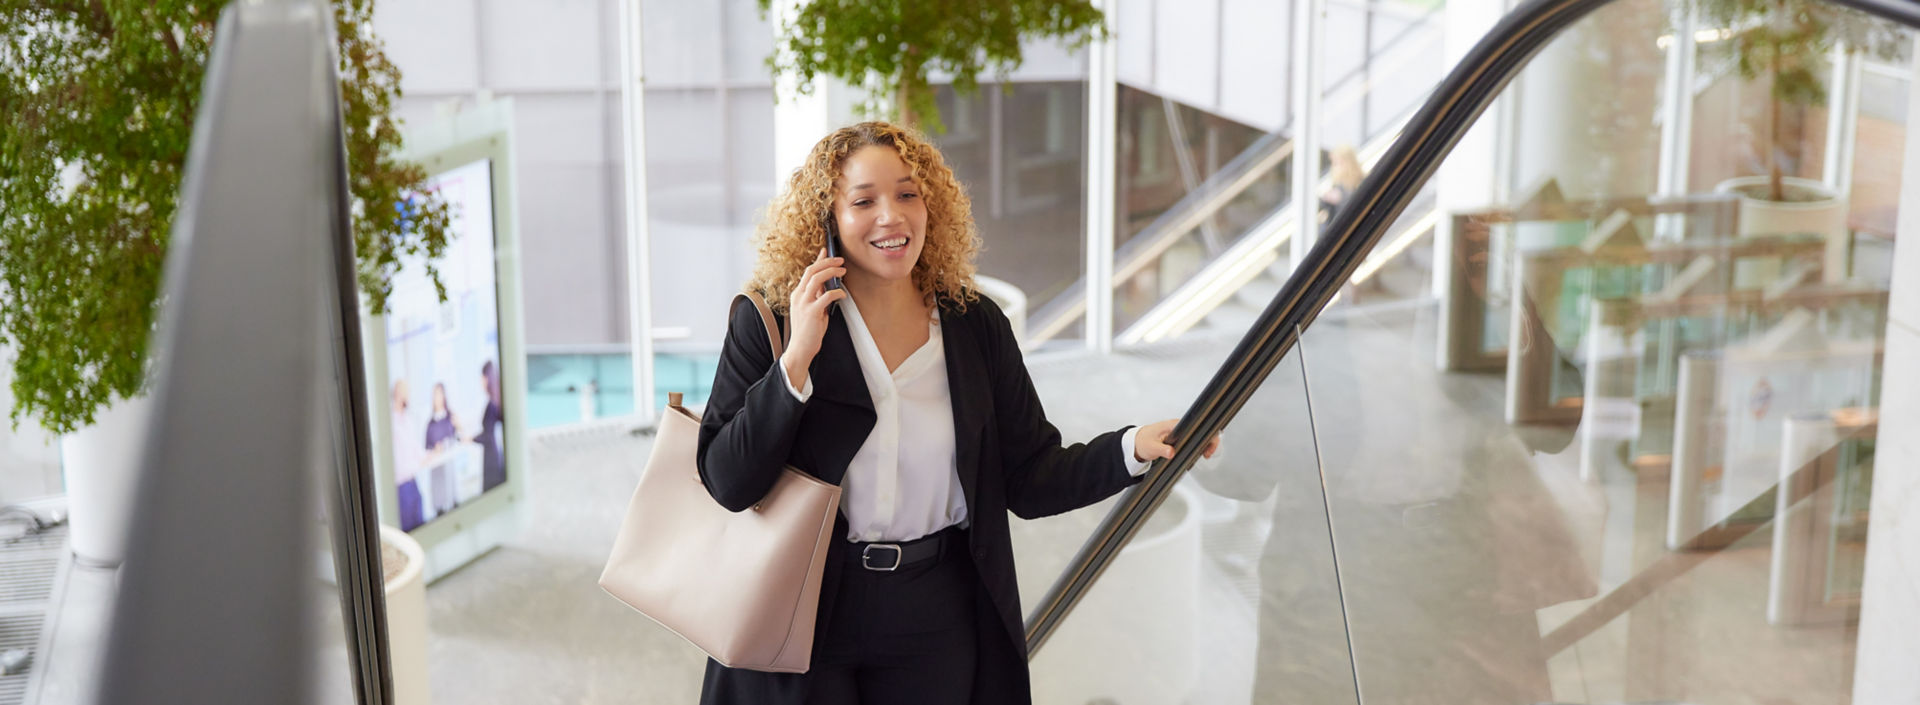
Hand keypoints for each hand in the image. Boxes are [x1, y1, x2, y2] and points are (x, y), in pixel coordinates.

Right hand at [781, 249, 847, 386]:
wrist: (800, 349)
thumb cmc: (808, 331)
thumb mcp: (812, 310)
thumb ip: (817, 297)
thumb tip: (828, 285)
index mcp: (798, 294)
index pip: (808, 271)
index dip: (818, 260)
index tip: (826, 251)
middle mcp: (798, 296)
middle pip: (811, 271)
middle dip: (827, 262)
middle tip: (840, 260)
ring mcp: (803, 303)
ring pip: (817, 279)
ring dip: (831, 272)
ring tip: (843, 271)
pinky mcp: (811, 312)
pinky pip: (826, 296)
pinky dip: (836, 292)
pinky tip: (842, 295)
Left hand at [1133, 418, 1221, 463]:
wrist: (1136, 443)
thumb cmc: (1142, 441)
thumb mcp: (1151, 447)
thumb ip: (1161, 450)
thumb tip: (1171, 452)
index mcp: (1173, 425)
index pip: (1196, 426)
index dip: (1205, 435)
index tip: (1207, 447)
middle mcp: (1178, 427)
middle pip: (1200, 431)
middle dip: (1208, 442)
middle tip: (1207, 454)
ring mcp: (1179, 433)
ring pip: (1198, 436)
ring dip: (1203, 445)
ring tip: (1204, 454)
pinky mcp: (1178, 439)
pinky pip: (1192, 440)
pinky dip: (1197, 447)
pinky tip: (1196, 454)